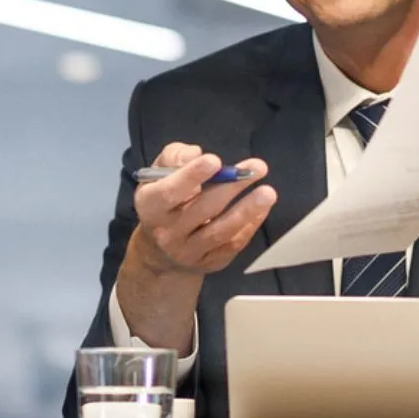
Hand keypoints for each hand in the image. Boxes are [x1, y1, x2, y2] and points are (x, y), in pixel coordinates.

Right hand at [116, 144, 274, 350]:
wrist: (160, 252)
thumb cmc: (164, 202)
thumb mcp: (158, 175)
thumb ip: (174, 157)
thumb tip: (196, 154)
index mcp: (150, 207)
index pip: (169, 192)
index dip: (191, 176)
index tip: (215, 160)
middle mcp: (167, 233)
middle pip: (202, 209)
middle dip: (231, 187)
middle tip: (258, 167)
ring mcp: (189, 252)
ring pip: (220, 231)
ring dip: (246, 210)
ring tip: (268, 192)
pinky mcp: (209, 263)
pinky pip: (232, 244)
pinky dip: (249, 225)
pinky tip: (262, 208)